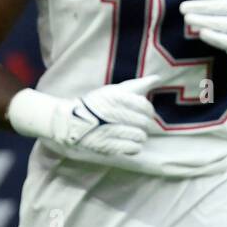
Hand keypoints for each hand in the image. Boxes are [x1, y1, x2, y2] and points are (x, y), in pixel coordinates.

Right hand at [6, 76, 159, 157]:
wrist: (69, 121)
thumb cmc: (97, 104)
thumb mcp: (114, 91)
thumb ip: (137, 85)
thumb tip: (158, 78)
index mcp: (114, 97)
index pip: (144, 105)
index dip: (149, 110)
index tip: (147, 113)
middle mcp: (111, 112)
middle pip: (143, 122)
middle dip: (145, 124)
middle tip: (141, 125)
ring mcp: (107, 130)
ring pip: (139, 136)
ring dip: (140, 136)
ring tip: (135, 135)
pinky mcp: (104, 146)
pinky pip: (131, 149)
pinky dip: (135, 147)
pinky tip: (132, 144)